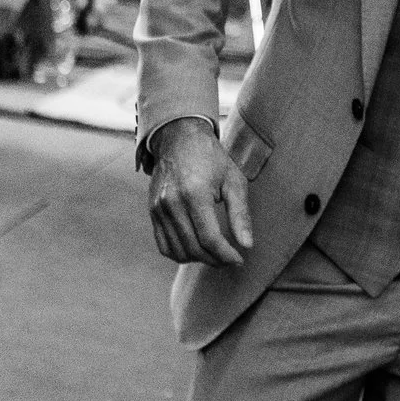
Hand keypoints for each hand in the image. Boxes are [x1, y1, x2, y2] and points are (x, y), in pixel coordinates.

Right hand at [146, 118, 252, 265]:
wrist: (179, 140)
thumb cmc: (211, 158)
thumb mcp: (233, 180)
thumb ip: (240, 214)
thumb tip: (247, 245)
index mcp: (195, 194)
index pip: (210, 239)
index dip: (226, 255)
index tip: (239, 260)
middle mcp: (172, 204)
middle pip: (193, 248)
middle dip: (215, 260)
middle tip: (230, 259)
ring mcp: (158, 210)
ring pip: (177, 251)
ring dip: (198, 259)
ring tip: (216, 255)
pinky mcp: (152, 213)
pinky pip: (163, 245)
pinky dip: (180, 254)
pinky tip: (196, 250)